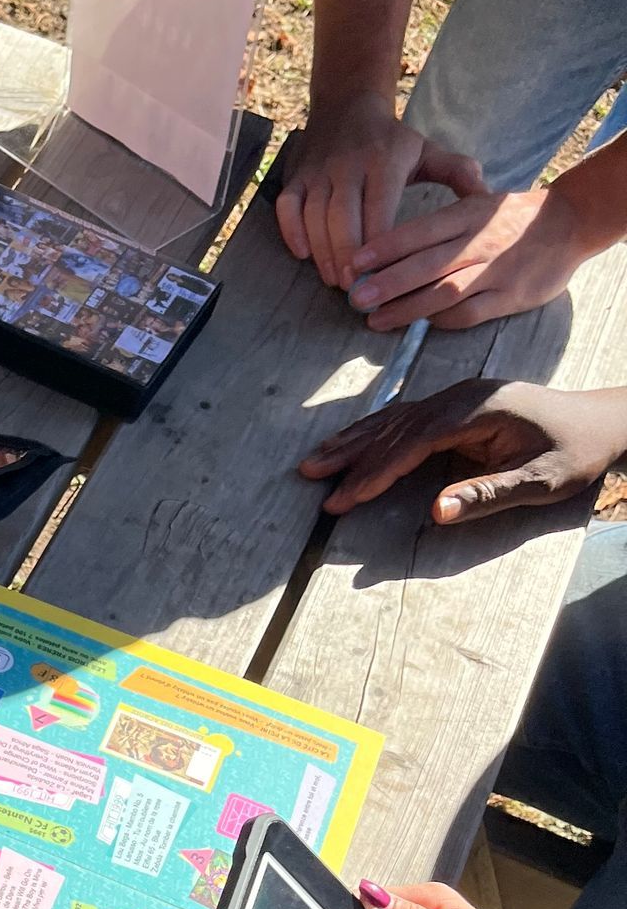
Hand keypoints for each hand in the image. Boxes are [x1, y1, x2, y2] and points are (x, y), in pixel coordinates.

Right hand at [275, 91, 485, 293]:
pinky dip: (292, 234)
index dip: (377, 247)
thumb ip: (458, 172)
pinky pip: (287, 209)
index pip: (378, 209)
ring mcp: (318, 171)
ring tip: (336, 280)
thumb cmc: (392, 141)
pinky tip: (304, 255)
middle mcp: (348, 164)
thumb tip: (487, 196)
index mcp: (385, 160)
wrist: (349, 105)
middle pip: (342, 220)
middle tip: (356, 288)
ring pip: (314, 219)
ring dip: (323, 254)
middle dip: (347, 259)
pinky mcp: (296, 176)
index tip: (382, 275)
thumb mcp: (428, 151)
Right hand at [297, 377, 626, 521]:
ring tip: (315, 462)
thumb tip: (435, 512)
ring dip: (353, 441)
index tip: (345, 498)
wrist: (601, 421)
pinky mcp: (456, 406)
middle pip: (394, 425)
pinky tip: (352, 446)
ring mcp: (457, 398)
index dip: (376, 471)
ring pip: (394, 418)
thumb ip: (489, 495)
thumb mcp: (542, 483)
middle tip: (311, 477)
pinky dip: (374, 434)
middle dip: (351, 455)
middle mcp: (461, 397)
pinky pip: (405, 419)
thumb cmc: (575, 453)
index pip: (413, 442)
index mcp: (479, 410)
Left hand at [344, 183, 591, 331]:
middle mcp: (480, 241)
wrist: (569, 222)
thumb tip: (383, 246)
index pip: (421, 230)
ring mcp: (496, 271)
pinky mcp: (511, 297)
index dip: (385, 248)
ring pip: (446, 292)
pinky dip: (442, 320)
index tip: (355, 263)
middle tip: (356, 298)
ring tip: (376, 320)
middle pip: (428, 264)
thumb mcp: (475, 204)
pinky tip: (421, 324)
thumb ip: (437, 224)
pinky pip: (469, 314)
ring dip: (408, 308)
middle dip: (388, 283)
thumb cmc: (508, 217)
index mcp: (469, 213)